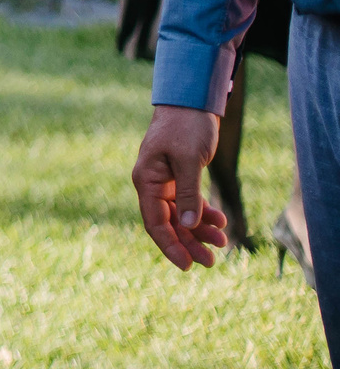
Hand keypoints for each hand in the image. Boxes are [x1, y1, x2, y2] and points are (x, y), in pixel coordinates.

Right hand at [132, 105, 231, 268]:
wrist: (191, 102)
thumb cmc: (186, 127)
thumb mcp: (190, 160)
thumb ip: (188, 193)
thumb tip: (189, 226)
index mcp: (146, 181)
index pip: (154, 222)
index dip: (170, 246)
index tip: (187, 265)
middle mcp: (152, 185)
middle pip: (168, 224)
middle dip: (188, 244)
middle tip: (210, 263)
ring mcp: (165, 182)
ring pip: (180, 216)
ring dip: (199, 231)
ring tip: (223, 243)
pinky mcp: (179, 178)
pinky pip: (189, 204)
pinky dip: (204, 214)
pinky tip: (220, 222)